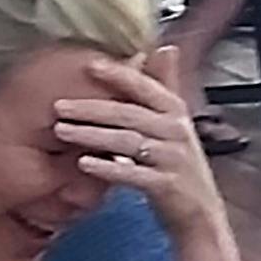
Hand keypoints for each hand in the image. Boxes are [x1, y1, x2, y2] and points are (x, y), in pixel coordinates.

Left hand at [57, 52, 222, 235]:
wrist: (200, 213)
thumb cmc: (180, 164)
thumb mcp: (177, 123)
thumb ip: (167, 87)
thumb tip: (165, 48)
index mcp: (176, 112)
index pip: (146, 86)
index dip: (119, 75)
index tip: (89, 65)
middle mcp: (176, 131)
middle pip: (129, 114)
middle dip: (92, 108)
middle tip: (59, 105)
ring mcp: (172, 159)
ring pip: (126, 142)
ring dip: (91, 135)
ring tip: (61, 130)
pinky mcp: (165, 186)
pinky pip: (132, 174)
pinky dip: (107, 168)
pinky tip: (83, 163)